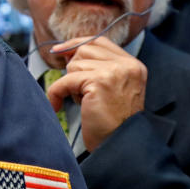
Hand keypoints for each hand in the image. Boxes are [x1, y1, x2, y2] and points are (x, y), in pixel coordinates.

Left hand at [45, 36, 146, 152]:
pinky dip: (56, 93)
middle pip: (84, 50)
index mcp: (133, 65)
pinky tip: (56, 105)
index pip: (100, 42)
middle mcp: (127, 66)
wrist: (121, 146)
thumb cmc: (113, 122)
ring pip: (74, 65)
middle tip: (78, 89)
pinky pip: (65, 81)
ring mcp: (114, 72)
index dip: (77, 44)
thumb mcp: (112, 88)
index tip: (60, 51)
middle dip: (74, 69)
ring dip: (71, 84)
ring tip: (83, 102)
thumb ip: (98, 67)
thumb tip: (66, 50)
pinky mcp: (99, 82)